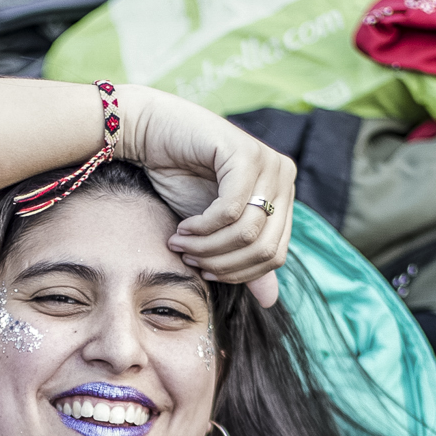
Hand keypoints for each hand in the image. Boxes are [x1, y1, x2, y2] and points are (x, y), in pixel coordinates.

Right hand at [112, 85, 295, 306]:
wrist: (152, 134)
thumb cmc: (183, 178)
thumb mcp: (216, 229)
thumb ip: (243, 259)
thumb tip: (271, 301)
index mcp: (283, 197)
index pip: (275, 256)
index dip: (238, 274)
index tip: (204, 271)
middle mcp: (284, 177)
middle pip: (265, 248)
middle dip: (222, 263)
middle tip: (190, 259)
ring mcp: (268, 163)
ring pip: (247, 232)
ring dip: (208, 247)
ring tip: (181, 243)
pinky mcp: (245, 154)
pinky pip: (230, 210)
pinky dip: (203, 227)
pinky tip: (184, 226)